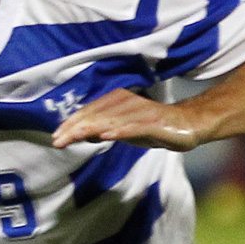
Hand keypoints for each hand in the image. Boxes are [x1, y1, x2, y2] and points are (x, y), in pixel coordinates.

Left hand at [51, 89, 206, 151]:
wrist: (188, 125)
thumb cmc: (153, 127)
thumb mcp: (123, 131)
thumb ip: (102, 130)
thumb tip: (79, 134)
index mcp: (117, 102)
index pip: (90, 113)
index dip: (72, 124)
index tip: (56, 137)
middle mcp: (126, 104)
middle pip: (97, 116)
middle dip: (75, 128)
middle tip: (57, 141)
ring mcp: (141, 113)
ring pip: (112, 121)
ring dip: (91, 129)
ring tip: (74, 136)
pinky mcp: (155, 122)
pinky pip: (135, 127)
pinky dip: (120, 131)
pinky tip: (106, 136)